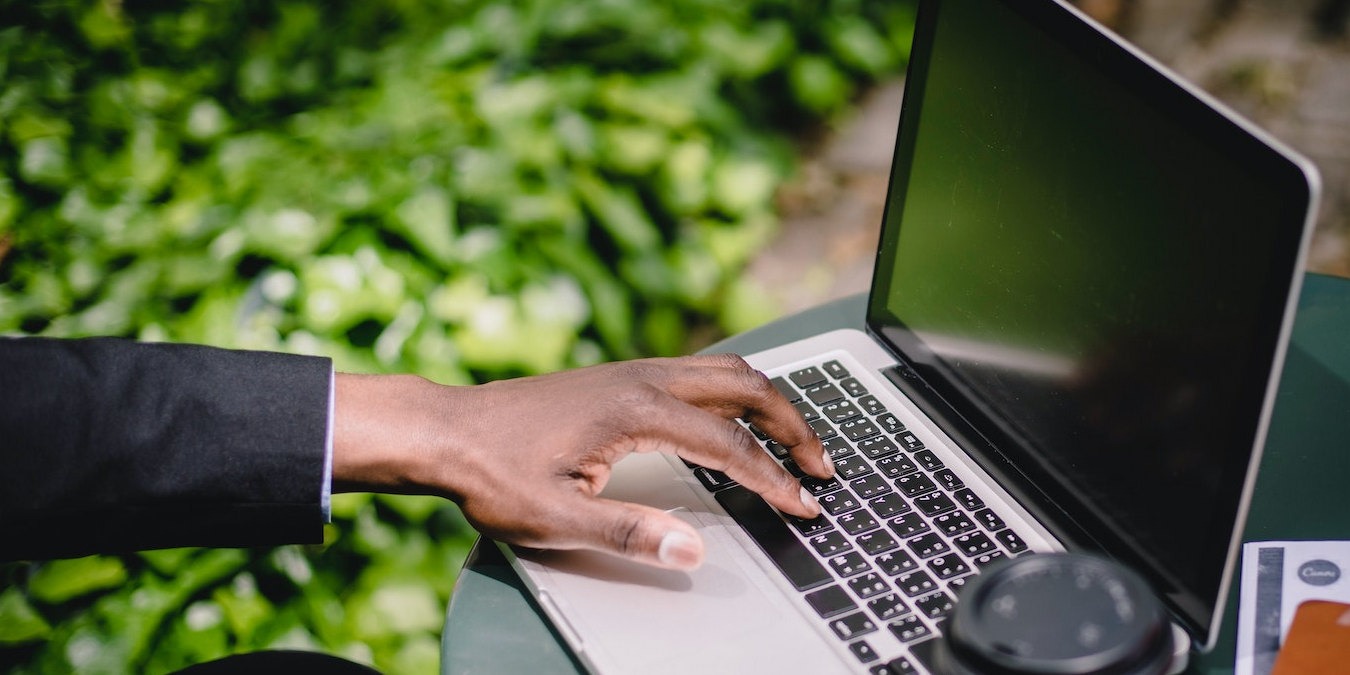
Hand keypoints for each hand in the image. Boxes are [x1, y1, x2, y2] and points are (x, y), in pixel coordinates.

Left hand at [331, 353, 831, 569]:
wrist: (447, 430)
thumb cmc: (492, 472)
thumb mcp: (555, 517)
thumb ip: (629, 533)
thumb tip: (692, 552)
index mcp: (636, 409)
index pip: (730, 445)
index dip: (774, 478)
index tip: (805, 505)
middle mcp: (643, 378)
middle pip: (746, 388)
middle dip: (793, 425)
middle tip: (821, 467)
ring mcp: (634, 370)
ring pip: (726, 371)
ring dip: (769, 404)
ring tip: (794, 443)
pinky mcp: (622, 375)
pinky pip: (701, 372)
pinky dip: (738, 394)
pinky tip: (737, 421)